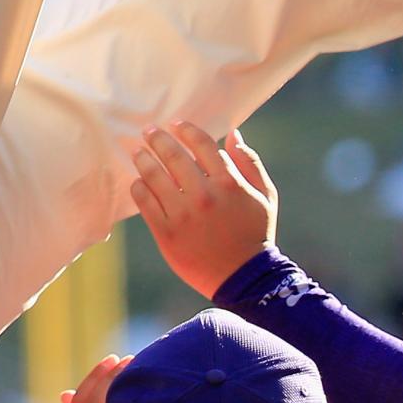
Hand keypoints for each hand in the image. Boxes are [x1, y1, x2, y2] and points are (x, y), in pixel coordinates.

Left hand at [129, 124, 277, 299]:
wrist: (243, 278)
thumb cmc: (255, 234)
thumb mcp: (264, 196)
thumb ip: (250, 163)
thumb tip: (233, 134)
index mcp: (229, 184)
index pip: (202, 144)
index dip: (186, 130)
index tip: (176, 124)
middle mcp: (204, 195)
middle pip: (173, 155)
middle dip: (158, 138)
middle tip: (148, 131)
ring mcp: (183, 214)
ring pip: (154, 176)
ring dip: (143, 159)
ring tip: (137, 152)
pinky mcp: (166, 233)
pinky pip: (144, 202)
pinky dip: (139, 187)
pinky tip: (139, 181)